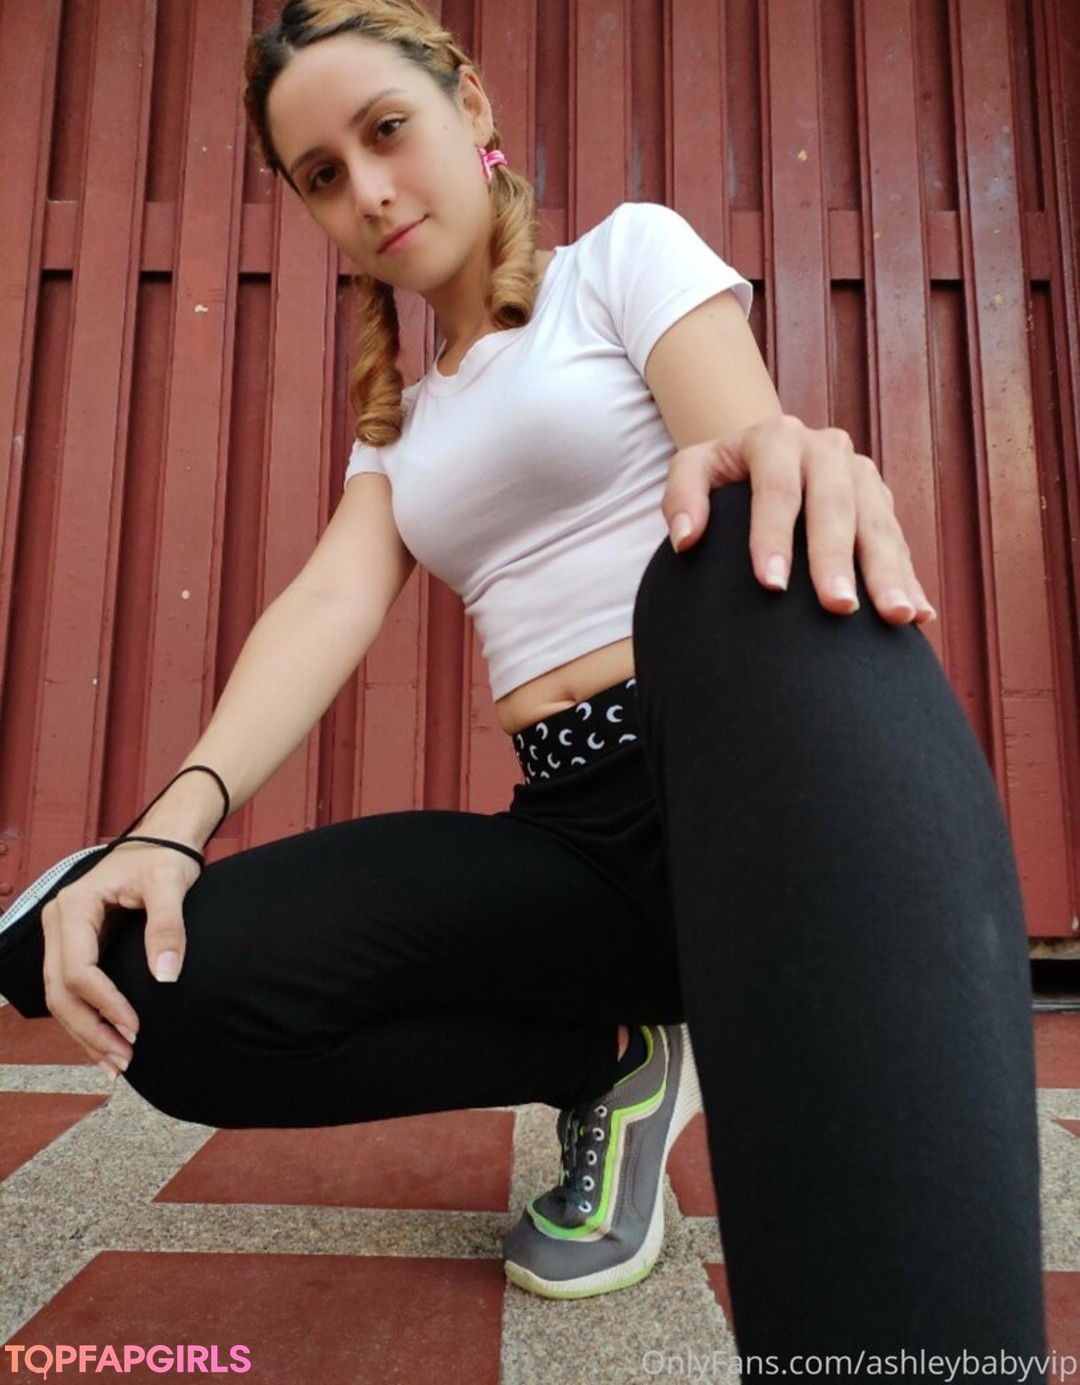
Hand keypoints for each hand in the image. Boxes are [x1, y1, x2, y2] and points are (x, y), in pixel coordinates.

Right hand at [41, 843, 201, 1080]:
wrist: (161, 842)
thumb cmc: (165, 858)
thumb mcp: (171, 884)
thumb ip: (168, 927)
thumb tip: (166, 977)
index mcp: (75, 905)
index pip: (78, 969)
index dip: (104, 1003)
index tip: (136, 1028)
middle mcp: (58, 921)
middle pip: (60, 990)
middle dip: (90, 1030)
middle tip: (124, 1061)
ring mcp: (62, 936)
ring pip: (60, 996)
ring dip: (85, 1033)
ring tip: (116, 1064)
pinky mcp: (74, 947)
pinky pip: (70, 990)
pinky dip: (86, 1019)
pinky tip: (105, 1045)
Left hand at [662, 414, 936, 624]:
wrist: (768, 454)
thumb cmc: (723, 474)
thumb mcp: (693, 469)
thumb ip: (680, 497)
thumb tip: (686, 538)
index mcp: (778, 438)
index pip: (778, 488)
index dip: (774, 536)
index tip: (770, 585)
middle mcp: (827, 450)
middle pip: (835, 506)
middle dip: (837, 560)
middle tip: (837, 608)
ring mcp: (861, 475)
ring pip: (878, 524)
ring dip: (888, 573)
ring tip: (894, 616)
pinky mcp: (882, 502)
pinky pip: (899, 541)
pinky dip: (910, 579)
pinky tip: (919, 615)